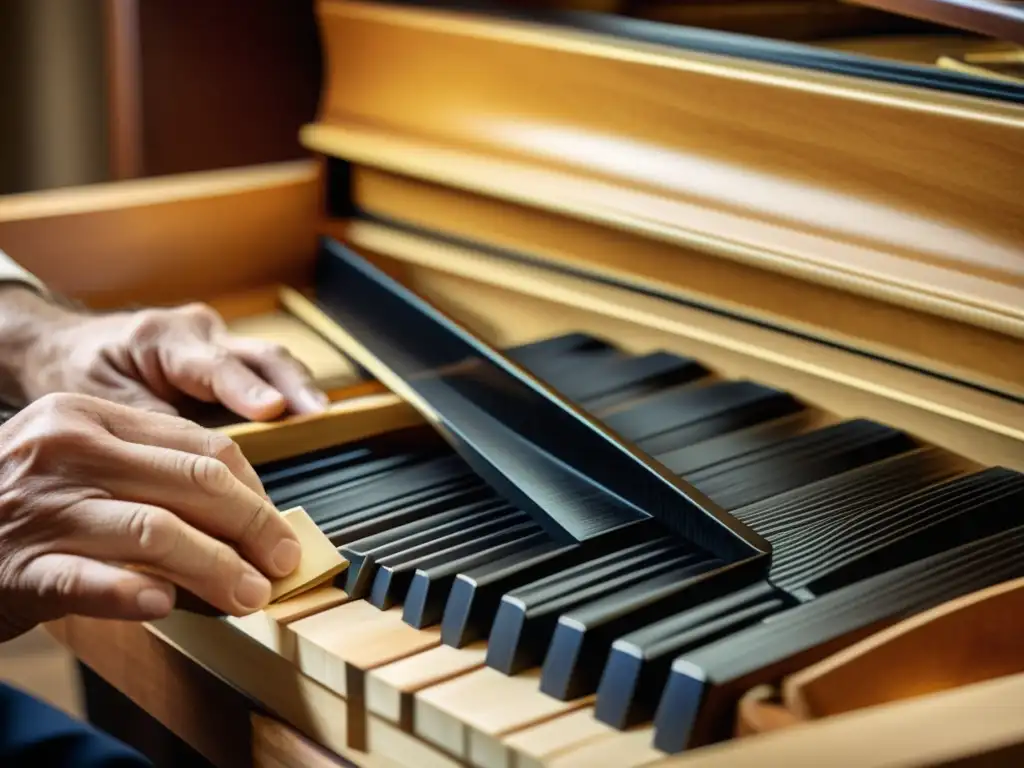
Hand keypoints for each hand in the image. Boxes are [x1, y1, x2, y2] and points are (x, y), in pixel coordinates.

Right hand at [0, 392, 300, 640]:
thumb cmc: (22, 504)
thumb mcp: (80, 463)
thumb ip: (150, 472)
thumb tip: (247, 513)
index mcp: (90, 416)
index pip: (200, 445)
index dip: (253, 490)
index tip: (276, 525)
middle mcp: (65, 450)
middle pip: (192, 482)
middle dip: (253, 526)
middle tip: (284, 562)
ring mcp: (38, 507)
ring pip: (155, 531)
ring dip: (216, 567)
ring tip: (251, 594)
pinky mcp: (15, 566)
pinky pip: (86, 580)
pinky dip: (133, 593)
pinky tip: (166, 604)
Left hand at [3, 287, 327, 420]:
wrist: (68, 348)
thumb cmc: (78, 372)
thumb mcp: (100, 400)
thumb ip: (151, 424)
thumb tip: (193, 464)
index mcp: (162, 338)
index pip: (212, 365)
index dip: (246, 389)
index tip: (272, 410)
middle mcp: (199, 331)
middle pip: (258, 353)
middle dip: (292, 383)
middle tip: (317, 412)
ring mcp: (220, 342)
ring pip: (270, 361)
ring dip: (298, 389)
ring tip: (321, 417)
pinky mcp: (230, 360)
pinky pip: (266, 375)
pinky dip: (287, 397)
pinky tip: (308, 420)